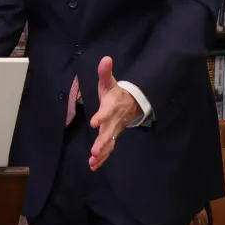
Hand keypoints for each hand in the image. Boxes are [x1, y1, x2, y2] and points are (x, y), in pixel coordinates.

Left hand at [88, 56, 140, 171]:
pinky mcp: (113, 136)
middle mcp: (114, 120)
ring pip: (109, 143)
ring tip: (93, 161)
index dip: (101, 116)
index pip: (107, 111)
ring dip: (101, 153)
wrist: (132, 103)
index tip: (94, 122)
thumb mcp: (110, 81)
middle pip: (109, 132)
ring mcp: (114, 130)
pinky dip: (102, 157)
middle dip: (102, 142)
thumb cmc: (117, 92)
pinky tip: (93, 165)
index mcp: (112, 106)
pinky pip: (108, 148)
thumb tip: (106, 58)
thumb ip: (105, 72)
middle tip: (94, 151)